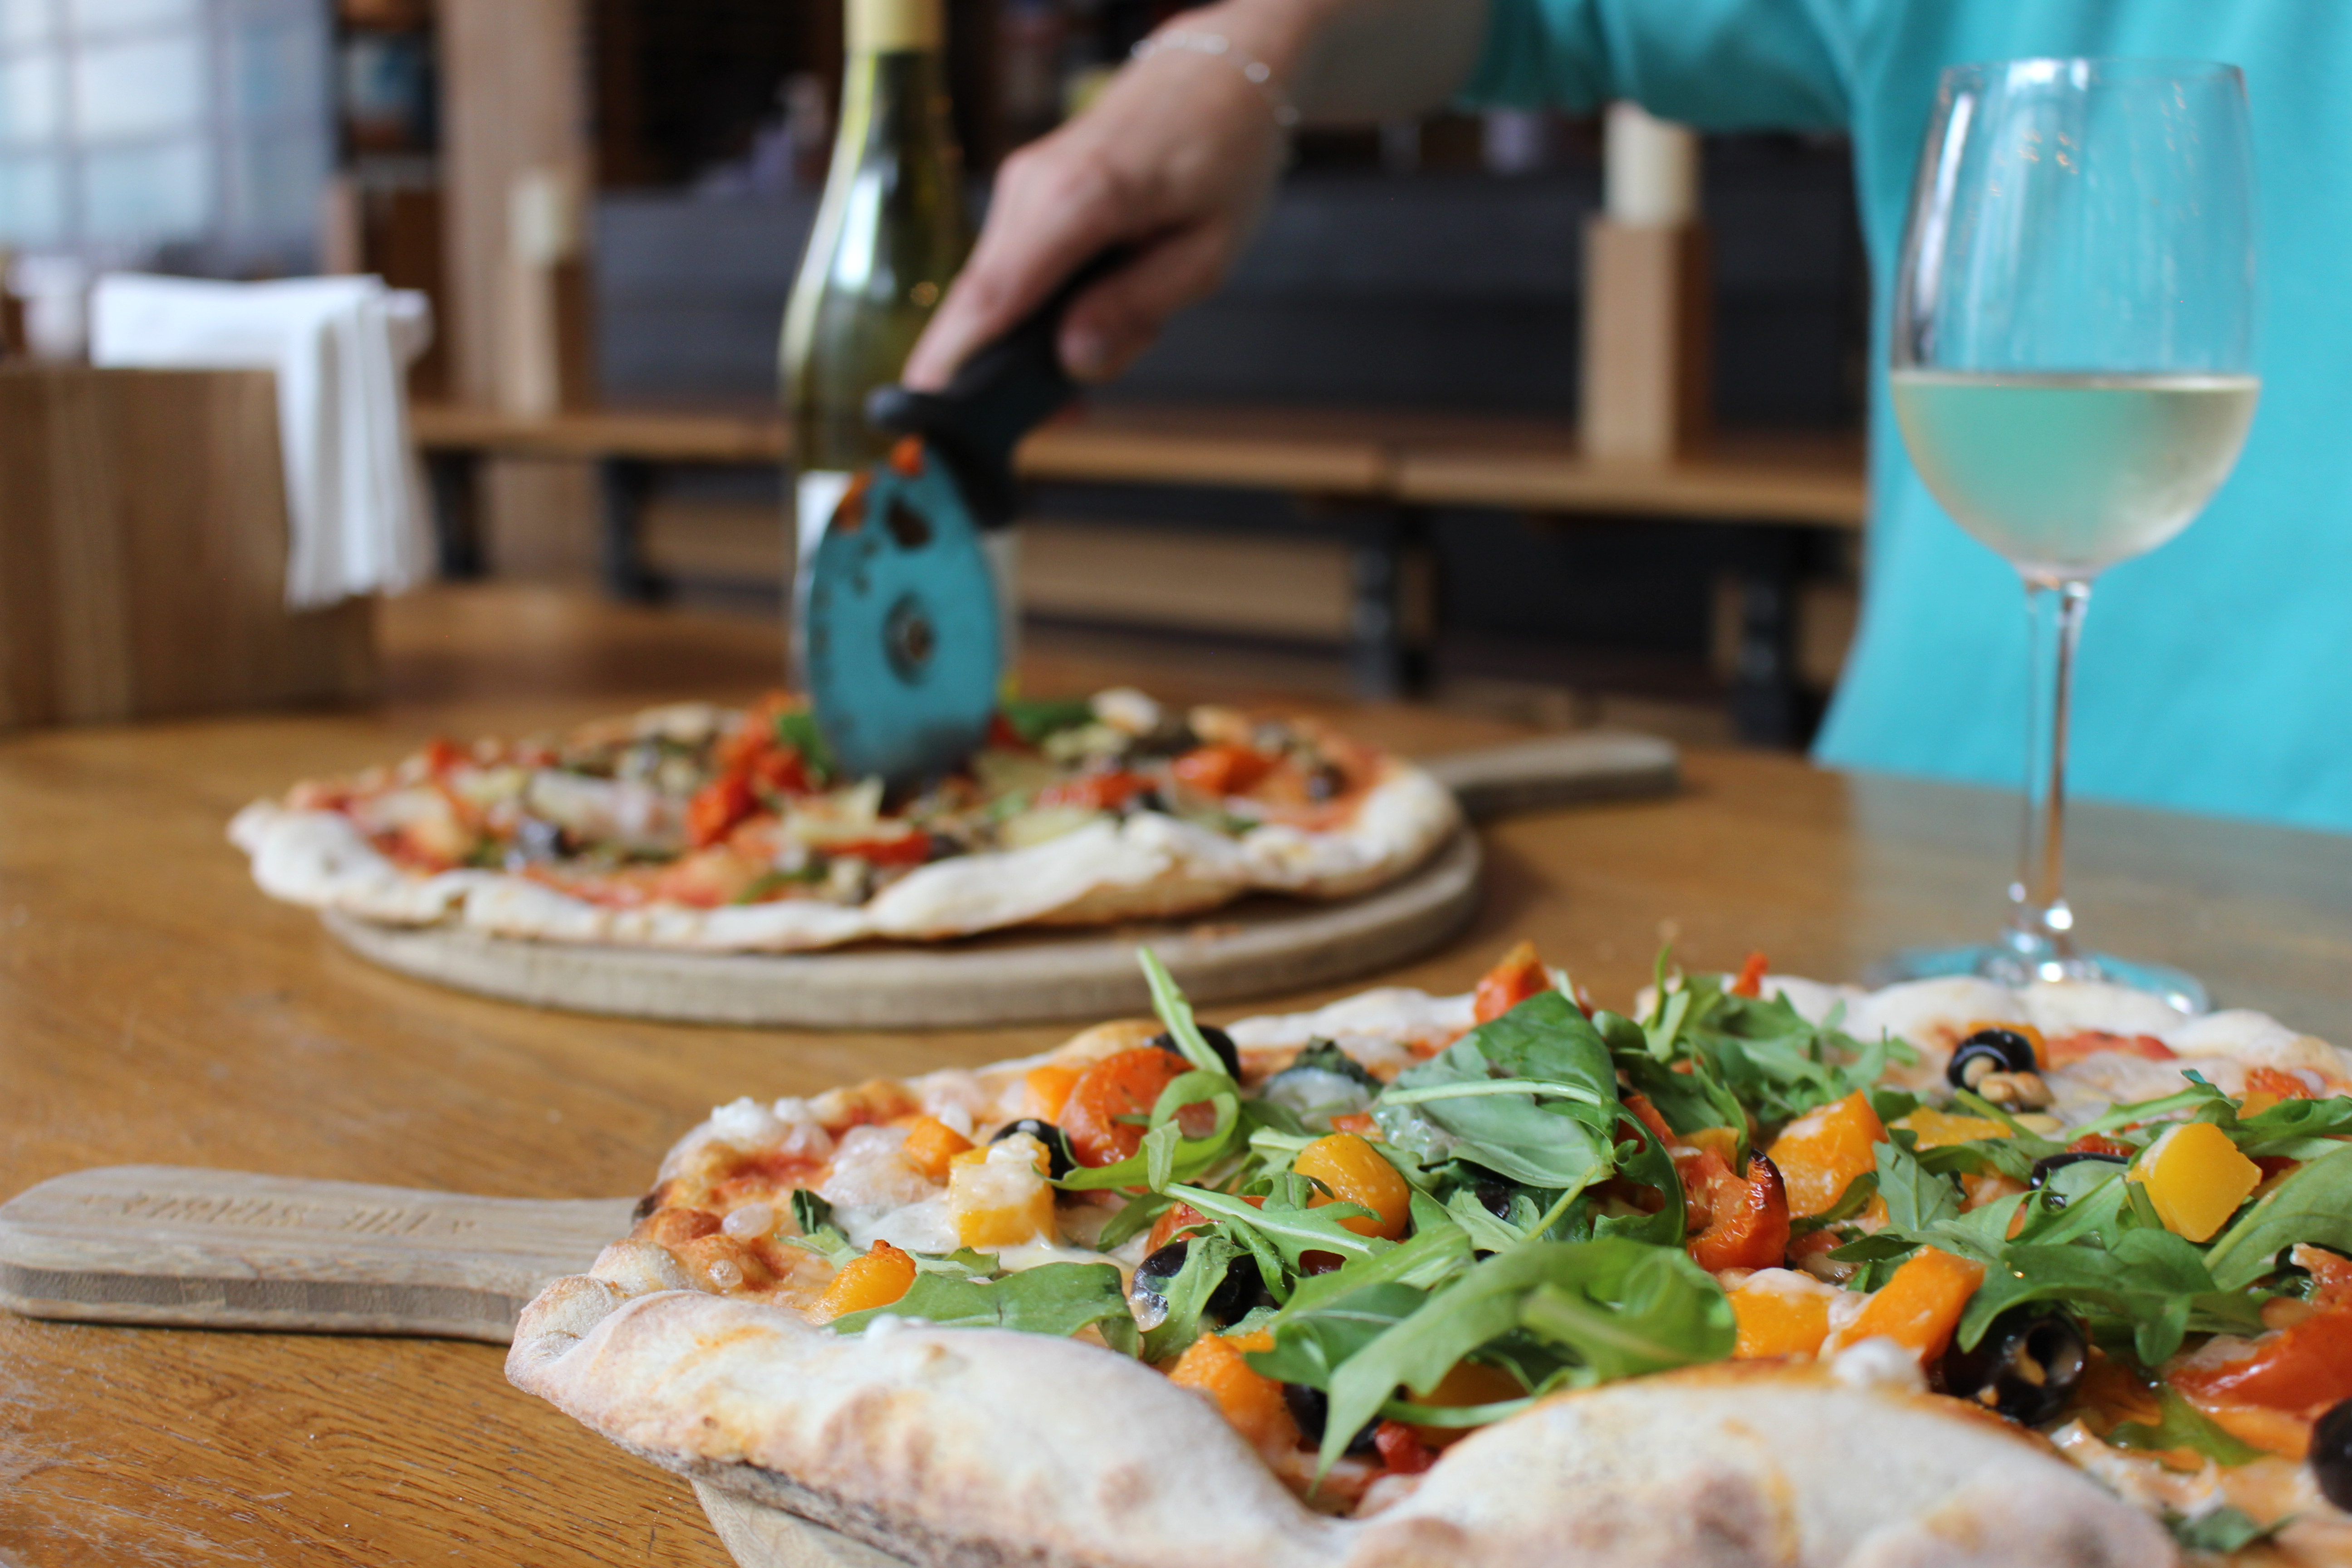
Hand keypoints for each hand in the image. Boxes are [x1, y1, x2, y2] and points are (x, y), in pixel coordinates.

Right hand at [903, 4, 1313, 389]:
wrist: (1217, 74)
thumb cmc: (1223, 158)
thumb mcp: (1206, 253)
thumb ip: (1135, 308)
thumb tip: (1073, 361)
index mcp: (1078, 198)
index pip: (993, 297)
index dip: (954, 363)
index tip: (929, 414)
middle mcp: (1031, 188)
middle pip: (978, 302)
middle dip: (997, 371)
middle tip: (1062, 417)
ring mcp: (1020, 188)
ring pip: (995, 293)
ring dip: (1035, 339)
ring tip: (1128, 335)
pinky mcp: (1025, 194)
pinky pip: (1014, 270)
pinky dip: (1042, 308)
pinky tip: (1105, 310)